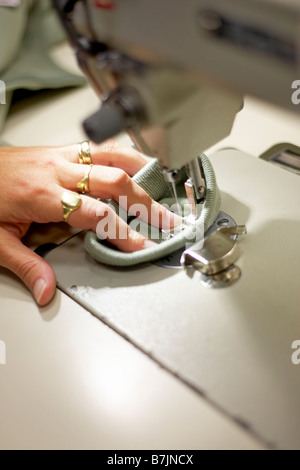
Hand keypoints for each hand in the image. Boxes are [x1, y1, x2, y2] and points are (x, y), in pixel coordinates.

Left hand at [0, 140, 178, 304]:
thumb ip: (26, 266)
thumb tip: (46, 290)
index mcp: (43, 195)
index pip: (96, 214)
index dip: (124, 231)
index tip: (143, 245)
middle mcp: (57, 171)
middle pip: (114, 181)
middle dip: (146, 203)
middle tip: (166, 219)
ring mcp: (60, 156)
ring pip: (111, 155)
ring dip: (141, 170)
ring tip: (163, 185)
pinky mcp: (60, 150)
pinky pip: (99, 146)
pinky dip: (123, 153)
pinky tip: (135, 161)